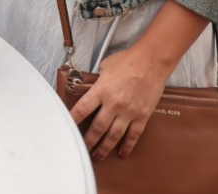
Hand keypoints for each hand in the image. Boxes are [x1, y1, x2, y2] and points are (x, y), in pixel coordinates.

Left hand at [69, 46, 172, 160]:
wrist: (151, 62)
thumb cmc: (127, 60)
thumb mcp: (105, 67)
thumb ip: (98, 81)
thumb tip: (92, 88)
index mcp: (101, 90)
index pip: (82, 109)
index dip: (72, 120)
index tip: (66, 128)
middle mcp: (113, 104)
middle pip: (97, 128)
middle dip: (88, 141)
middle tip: (82, 150)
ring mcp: (128, 112)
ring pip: (113, 135)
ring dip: (104, 148)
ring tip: (97, 157)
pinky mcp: (142, 116)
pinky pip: (133, 135)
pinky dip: (127, 146)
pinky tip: (122, 154)